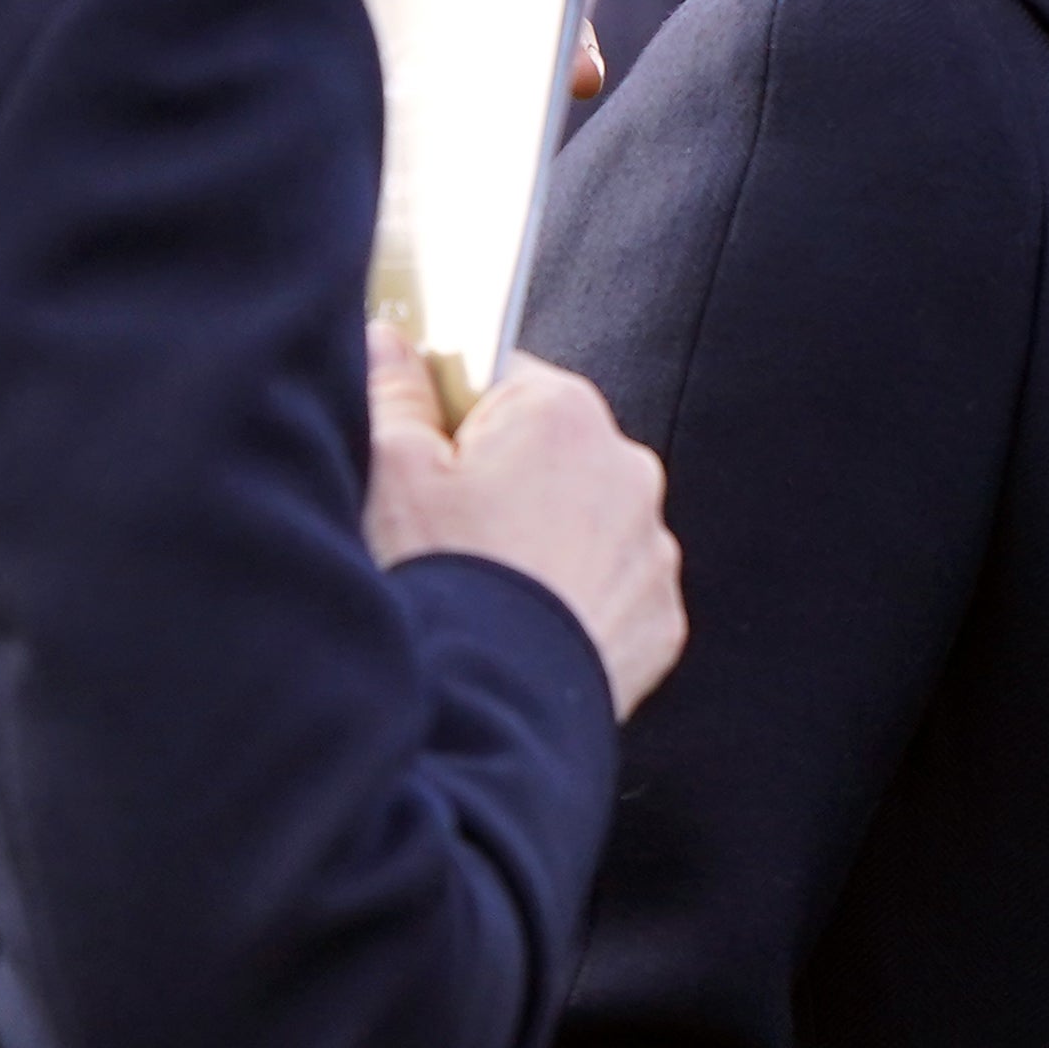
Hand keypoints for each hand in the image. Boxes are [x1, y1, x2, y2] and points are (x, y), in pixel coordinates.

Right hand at [368, 328, 682, 714]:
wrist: (490, 708)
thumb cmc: (440, 580)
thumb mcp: (391, 470)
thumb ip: (393, 389)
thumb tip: (389, 339)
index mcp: (563, 414)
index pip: (502, 378)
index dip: (451, 417)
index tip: (424, 460)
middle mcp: (628, 469)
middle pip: (547, 453)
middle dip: (499, 483)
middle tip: (443, 536)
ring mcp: (652, 549)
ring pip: (583, 525)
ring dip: (540, 545)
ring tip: (483, 591)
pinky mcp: (658, 620)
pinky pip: (610, 593)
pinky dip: (573, 606)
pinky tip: (522, 630)